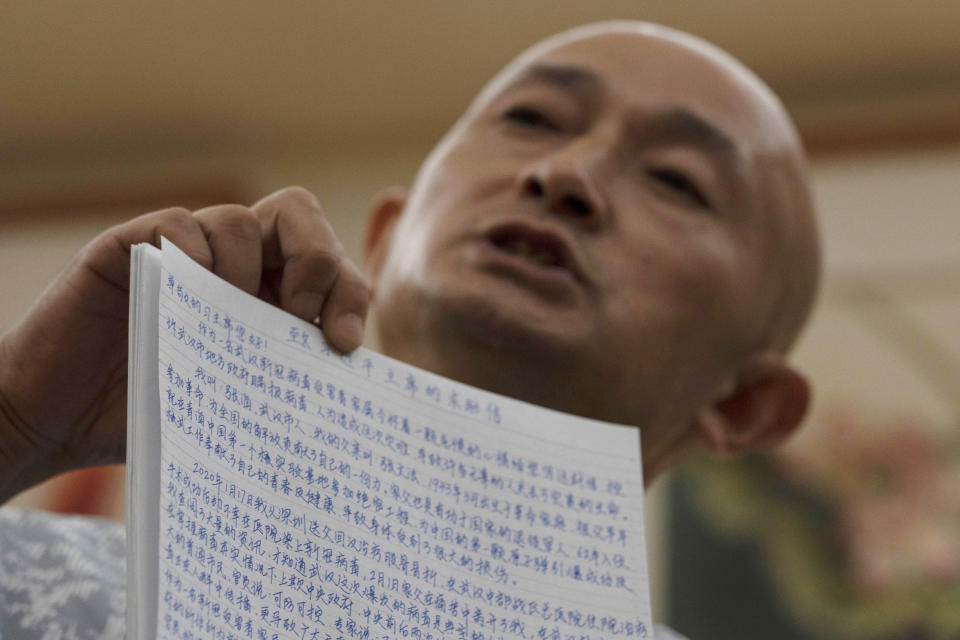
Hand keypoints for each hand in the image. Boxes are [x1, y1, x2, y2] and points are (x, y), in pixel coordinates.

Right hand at [0, 186, 368, 501]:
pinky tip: (190, 291)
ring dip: (248, 268)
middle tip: (302, 313)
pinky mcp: (129, 249)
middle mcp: (232, 266)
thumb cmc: (157, 417)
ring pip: (240, 218)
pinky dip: (192, 253)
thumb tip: (355, 391)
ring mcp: (182, 253)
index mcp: (268, 296)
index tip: (341, 345)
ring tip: (226, 322)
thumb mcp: (240, 403)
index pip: (329, 266)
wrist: (59, 424)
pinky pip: (177, 224)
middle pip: (297, 216)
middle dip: (317, 258)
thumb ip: (286, 380)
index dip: (349, 293)